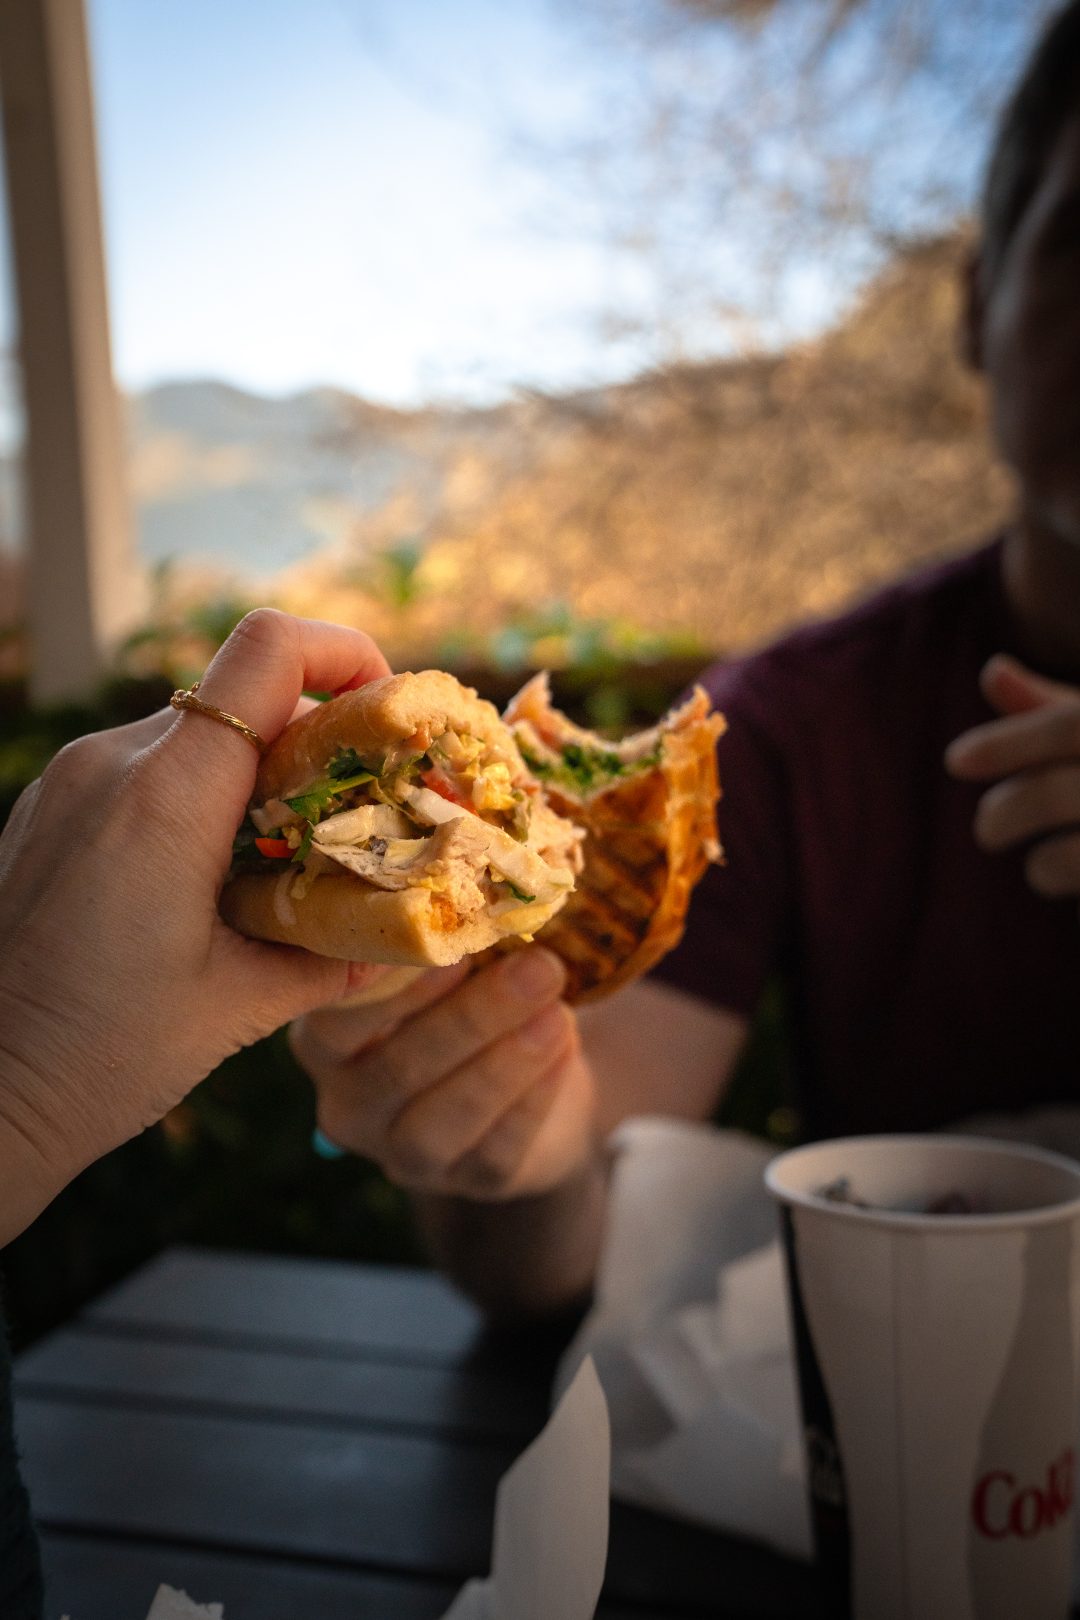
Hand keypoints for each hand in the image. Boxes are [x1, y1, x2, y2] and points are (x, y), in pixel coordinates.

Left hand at [0, 609, 389, 1239]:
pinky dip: (203, 798)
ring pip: (198, 735)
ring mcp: (72, 780)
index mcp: (166, 797)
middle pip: (244, 697)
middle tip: (364, 812)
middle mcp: (112, 764)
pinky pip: (148, 768)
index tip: (386, 712)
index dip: (345, 653)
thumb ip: (332, 955)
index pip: (268, 653)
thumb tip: (403, 936)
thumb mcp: (240, 1007)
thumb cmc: (100, 1058)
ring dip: (260, 775)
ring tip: (292, 859)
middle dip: (319, 740)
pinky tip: (217, 878)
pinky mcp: (51, 806)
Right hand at [290, 947, 598, 1201]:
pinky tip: (565, 1050)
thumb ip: (454, 945)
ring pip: (439, 1123)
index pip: (336, 1024)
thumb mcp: (459, 969)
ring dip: (505, 1063)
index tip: (447, 948)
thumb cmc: (476, 998)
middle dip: (471, 1018)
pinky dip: (535, 1098)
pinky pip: (496, 1151)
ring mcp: (403, 1155)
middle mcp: (348, 1105)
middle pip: (395, 1071)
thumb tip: (487, 898)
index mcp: (327, 1041)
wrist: (535, 1081)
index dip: (391, 991)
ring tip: (558, 1012)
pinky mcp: (468, 1182)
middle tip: (536, 967)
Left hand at [945, 653, 1079, 901]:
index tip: (955, 760)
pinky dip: (1071, 882)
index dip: (1009, 742)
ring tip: (1039, 868)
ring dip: (1046, 865)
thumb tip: (991, 672)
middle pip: (1066, 793)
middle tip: (986, 831)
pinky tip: (1068, 888)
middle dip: (1012, 810)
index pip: (1072, 727)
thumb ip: (1056, 707)